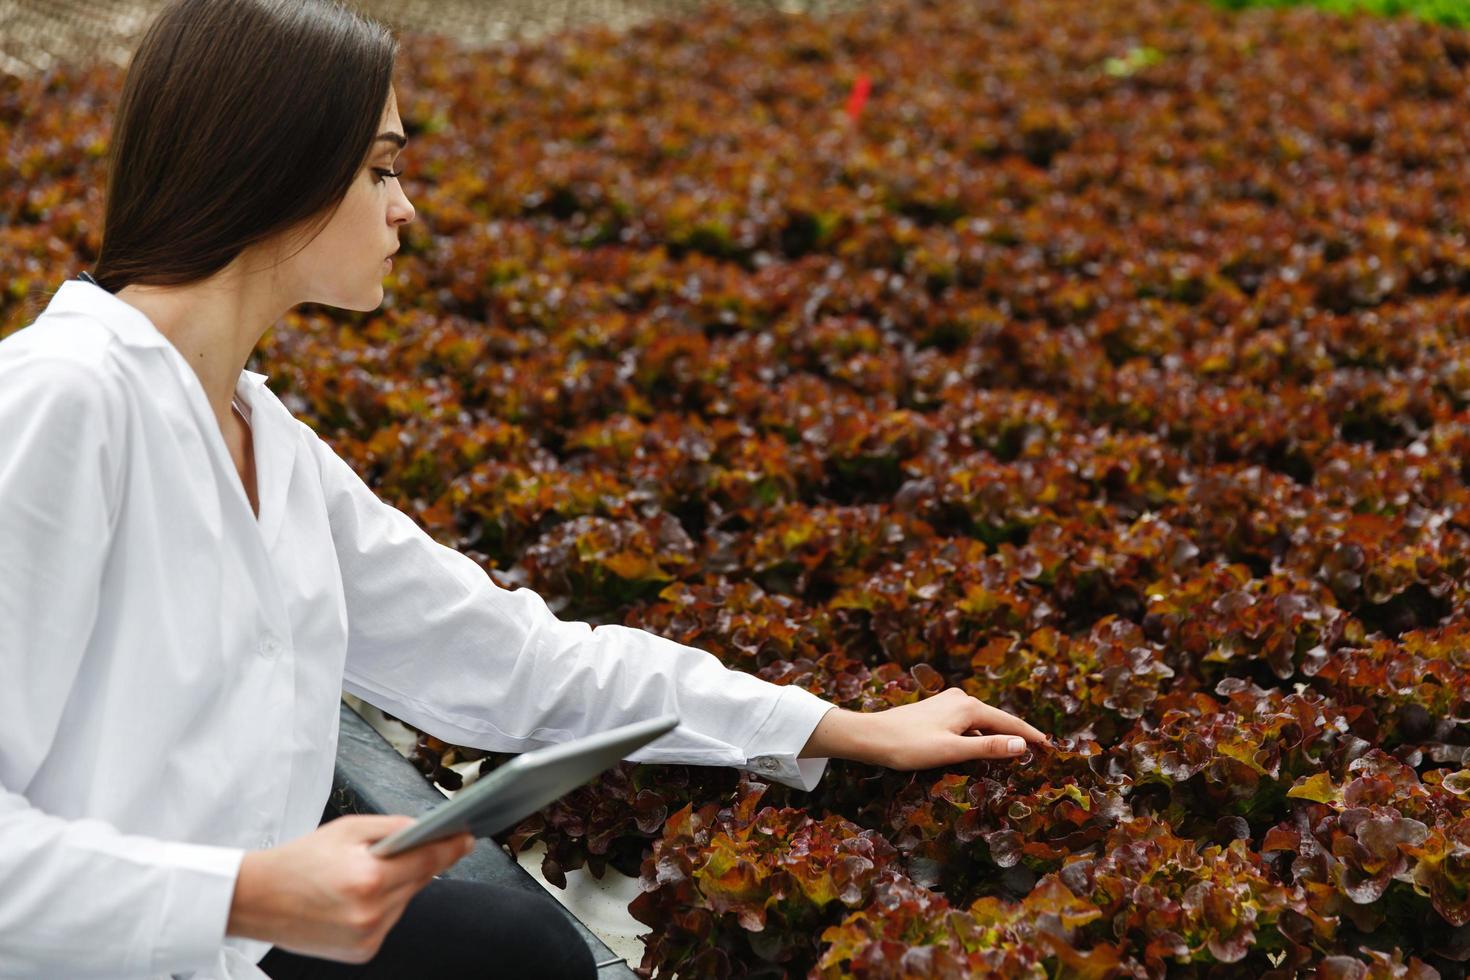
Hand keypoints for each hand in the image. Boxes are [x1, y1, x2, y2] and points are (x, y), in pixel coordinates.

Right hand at [225, 814, 474, 963]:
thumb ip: (392, 827)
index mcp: (367, 878)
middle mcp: (370, 913)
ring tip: (375, 871)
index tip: (468, 837)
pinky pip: (389, 921)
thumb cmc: (300, 859)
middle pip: (419, 881)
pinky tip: (362, 896)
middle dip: (424, 862)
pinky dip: (384, 907)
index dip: (451, 846)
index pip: (427, 859)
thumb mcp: (347, 829)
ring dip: (400, 886)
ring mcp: (367, 937)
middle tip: (431, 842)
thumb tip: (428, 830)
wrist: (256, 900)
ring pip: (405, 902)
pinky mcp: (362, 953)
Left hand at [800, 688, 1051, 770]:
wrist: (870, 737)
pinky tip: (980, 748)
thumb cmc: (908, 746)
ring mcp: (947, 703)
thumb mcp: (952, 751)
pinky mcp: (936, 711)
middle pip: (997, 720)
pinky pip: (967, 724)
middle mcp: (960, 699)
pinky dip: (979, 736)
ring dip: (997, 736)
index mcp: (968, 706)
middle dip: (1017, 735)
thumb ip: (988, 748)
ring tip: (1016, 753)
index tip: (1051, 748)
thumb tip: (1023, 745)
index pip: (1010, 723)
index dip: (1031, 736)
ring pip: (981, 722)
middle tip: (1041, 751)